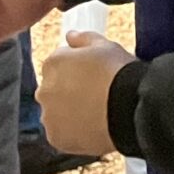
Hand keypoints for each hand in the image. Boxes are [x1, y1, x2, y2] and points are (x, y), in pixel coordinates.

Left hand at [37, 29, 130, 157]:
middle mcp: (43, 89)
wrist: (129, 108)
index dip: (77, 68)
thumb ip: (83, 38)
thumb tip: (70, 35)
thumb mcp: (106, 46)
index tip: (93, 74)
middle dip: (69, 90)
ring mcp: (48, 116)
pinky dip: (73, 131)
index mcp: (53, 63)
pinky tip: (93, 126)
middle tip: (96, 94)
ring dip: (69, 112)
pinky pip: (62, 133)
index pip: (58, 64)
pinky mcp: (55, 138)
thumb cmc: (119, 72)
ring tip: (96, 112)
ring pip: (56, 112)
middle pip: (54, 89)